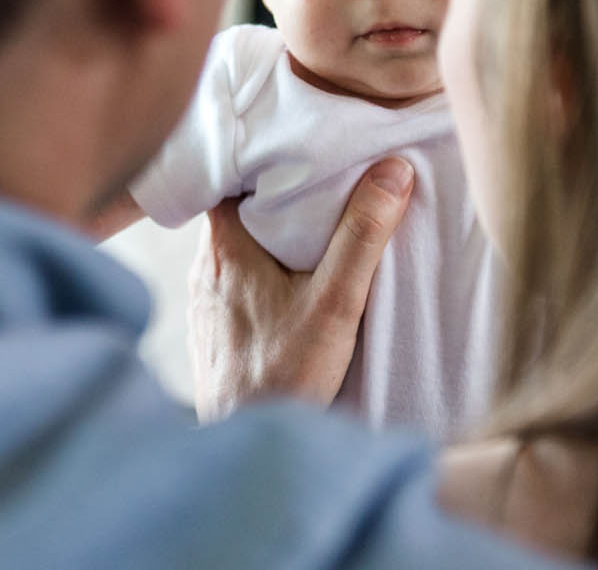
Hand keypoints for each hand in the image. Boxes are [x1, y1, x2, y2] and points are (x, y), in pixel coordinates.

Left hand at [186, 157, 414, 421]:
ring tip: (314, 230)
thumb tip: (393, 171)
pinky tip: (292, 284)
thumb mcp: (335, 302)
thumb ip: (362, 236)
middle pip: (239, 210)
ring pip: (237, 249)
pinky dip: (262, 274)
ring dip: (271, 238)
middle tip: (324, 184)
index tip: (304, 148)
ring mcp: (204, 302)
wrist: (243, 449)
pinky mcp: (213, 332)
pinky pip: (235, 284)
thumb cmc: (283, 377)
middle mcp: (204, 268)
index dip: (267, 158)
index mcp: (224, 246)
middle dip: (279, 197)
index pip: (233, 175)